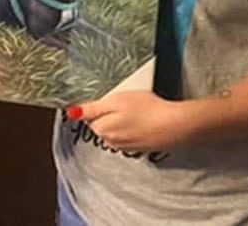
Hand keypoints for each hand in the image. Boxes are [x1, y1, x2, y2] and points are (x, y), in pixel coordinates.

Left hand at [68, 91, 187, 152]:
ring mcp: (126, 147)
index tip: (112, 99)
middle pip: (103, 124)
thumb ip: (92, 108)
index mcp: (102, 130)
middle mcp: (111, 142)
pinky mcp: (139, 148)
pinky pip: (130, 136)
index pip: (91, 117)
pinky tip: (145, 120)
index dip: (101, 106)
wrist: (175, 125)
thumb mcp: (116, 101)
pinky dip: (134, 128)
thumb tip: (72, 113)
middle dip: (111, 114)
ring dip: (122, 121)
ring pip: (116, 130)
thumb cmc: (147, 110)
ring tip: (139, 110)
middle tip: (127, 102)